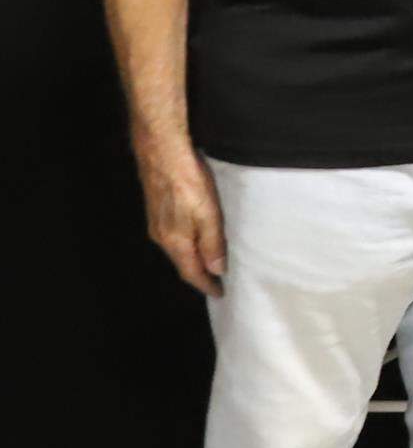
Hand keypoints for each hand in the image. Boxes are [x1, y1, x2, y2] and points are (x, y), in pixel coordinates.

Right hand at [140, 148, 224, 295]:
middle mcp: (162, 237)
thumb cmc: (188, 182)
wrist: (161, 153)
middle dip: (199, 275)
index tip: (220, 294)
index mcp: (175, 241)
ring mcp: (157, 223)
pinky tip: (196, 240)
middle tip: (217, 283)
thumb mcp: (208, 214)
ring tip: (210, 265)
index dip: (206, 284)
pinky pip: (175, 237)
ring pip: (178, 250)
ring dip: (193, 260)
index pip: (191, 272)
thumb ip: (212, 242)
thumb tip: (216, 269)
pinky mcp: (158, 210)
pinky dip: (187, 245)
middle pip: (183, 263)